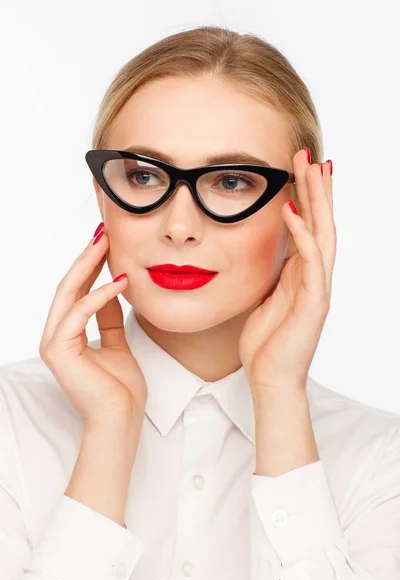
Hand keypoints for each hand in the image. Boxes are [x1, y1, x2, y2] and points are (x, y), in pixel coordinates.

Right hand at [39, 224, 147, 425]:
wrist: (121, 420)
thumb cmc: (120, 389)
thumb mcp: (117, 343)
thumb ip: (109, 318)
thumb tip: (113, 288)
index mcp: (67, 334)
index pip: (76, 291)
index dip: (90, 265)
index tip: (107, 243)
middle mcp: (55, 336)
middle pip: (68, 286)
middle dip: (87, 257)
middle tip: (104, 232)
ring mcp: (54, 343)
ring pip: (68, 293)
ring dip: (89, 266)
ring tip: (109, 245)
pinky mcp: (59, 350)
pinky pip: (79, 312)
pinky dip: (100, 294)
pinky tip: (120, 281)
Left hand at [239, 149, 335, 392]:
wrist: (270, 378)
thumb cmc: (266, 343)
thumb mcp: (266, 298)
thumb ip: (273, 275)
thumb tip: (266, 252)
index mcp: (302, 274)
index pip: (309, 227)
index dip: (307, 197)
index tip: (300, 168)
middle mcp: (314, 276)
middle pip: (321, 223)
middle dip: (316, 188)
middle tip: (309, 154)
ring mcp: (317, 288)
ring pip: (323, 234)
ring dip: (317, 201)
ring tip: (311, 168)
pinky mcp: (314, 302)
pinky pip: (310, 261)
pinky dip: (301, 234)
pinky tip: (292, 211)